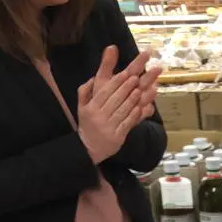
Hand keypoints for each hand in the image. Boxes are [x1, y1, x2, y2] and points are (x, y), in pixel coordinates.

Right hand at [77, 46, 159, 162]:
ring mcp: (108, 127)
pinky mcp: (117, 136)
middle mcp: (98, 117)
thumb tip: (93, 78)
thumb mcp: (81, 107)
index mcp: (91, 108)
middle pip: (114, 100)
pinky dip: (134, 115)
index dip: (116, 83)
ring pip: (122, 111)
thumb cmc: (88, 124)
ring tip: (140, 90)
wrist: (88, 147)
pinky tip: (140, 107)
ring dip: (132, 100)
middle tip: (136, 78)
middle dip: (126, 88)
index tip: (125, 74)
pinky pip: (127, 123)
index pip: (104, 93)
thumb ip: (85, 92)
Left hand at [94, 45, 160, 114]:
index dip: (141, 60)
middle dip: (151, 75)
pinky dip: (146, 110)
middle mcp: (135, 89)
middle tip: (158, 68)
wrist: (102, 116)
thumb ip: (107, 64)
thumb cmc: (102, 96)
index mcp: (126, 79)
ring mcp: (138, 101)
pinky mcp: (139, 114)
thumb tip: (111, 46)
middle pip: (144, 81)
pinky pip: (145, 112)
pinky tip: (147, 108)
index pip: (135, 67)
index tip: (147, 51)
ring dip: (150, 93)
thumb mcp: (103, 78)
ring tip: (154, 88)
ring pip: (147, 96)